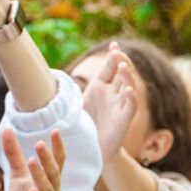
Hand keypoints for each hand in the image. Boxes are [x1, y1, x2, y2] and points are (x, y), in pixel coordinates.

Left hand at [2, 128, 65, 190]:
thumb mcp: (18, 176)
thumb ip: (14, 155)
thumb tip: (7, 129)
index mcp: (49, 181)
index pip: (57, 163)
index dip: (57, 148)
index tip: (56, 131)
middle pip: (53, 174)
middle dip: (47, 159)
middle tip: (40, 143)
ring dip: (40, 177)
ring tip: (32, 161)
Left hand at [81, 43, 139, 164]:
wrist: (93, 147)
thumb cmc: (87, 121)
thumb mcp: (81, 99)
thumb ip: (75, 87)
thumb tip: (59, 74)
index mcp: (103, 86)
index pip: (111, 67)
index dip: (113, 56)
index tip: (114, 44)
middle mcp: (114, 94)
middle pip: (122, 74)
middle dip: (122, 62)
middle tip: (118, 53)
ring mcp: (120, 106)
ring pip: (128, 88)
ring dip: (128, 77)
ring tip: (124, 66)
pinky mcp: (123, 120)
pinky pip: (130, 108)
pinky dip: (131, 99)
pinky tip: (130, 91)